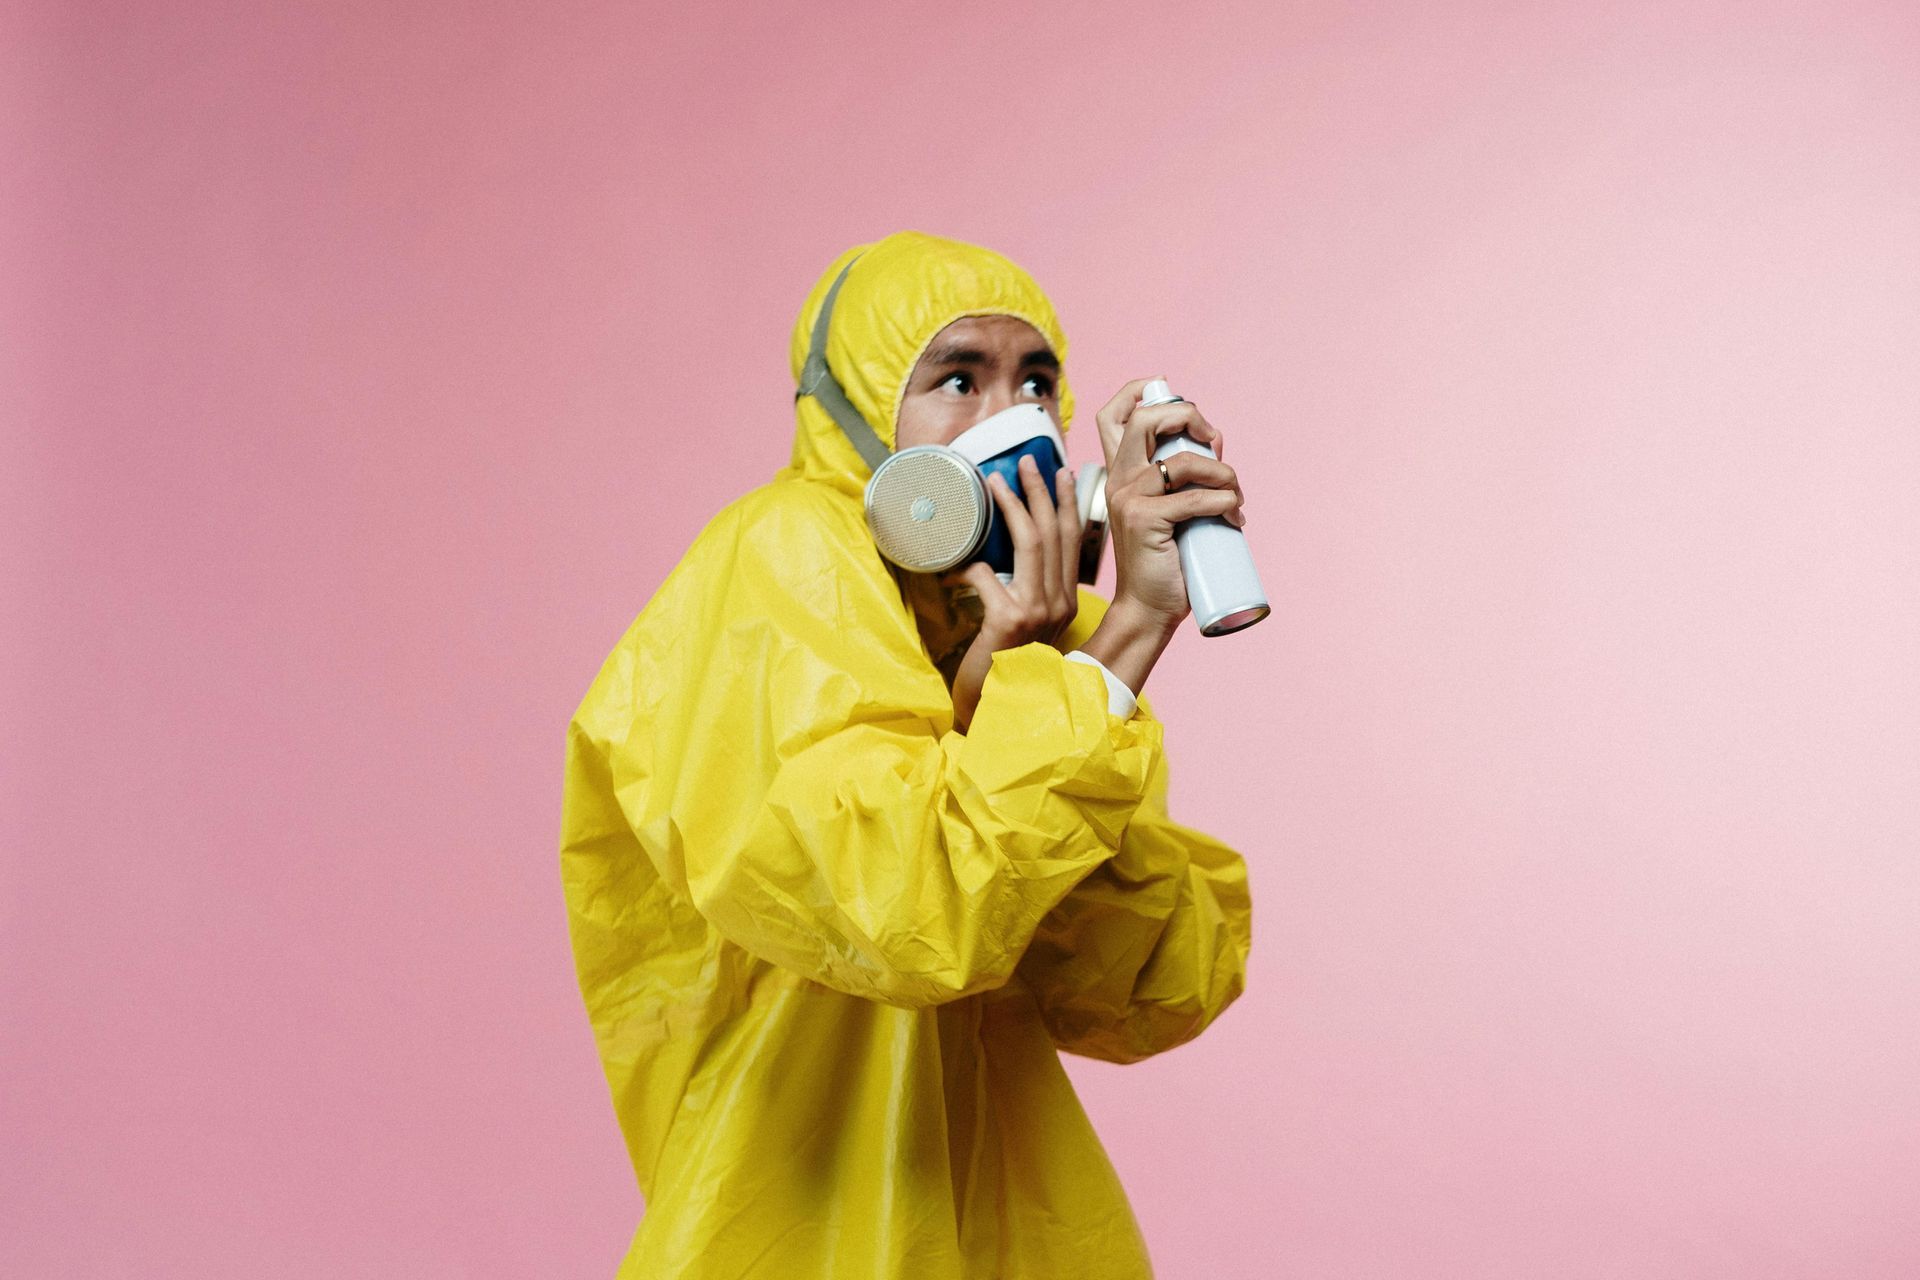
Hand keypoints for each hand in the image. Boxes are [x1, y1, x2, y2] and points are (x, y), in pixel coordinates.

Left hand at [944, 456, 1082, 730]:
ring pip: (1029, 543)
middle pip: (1052, 533)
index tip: (1060, 473)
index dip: (1066, 504)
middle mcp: (1059, 604)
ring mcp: (1038, 612)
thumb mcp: (1024, 623)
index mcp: (1065, 601)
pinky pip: (987, 574)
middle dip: (1039, 491)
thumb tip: (1007, 550)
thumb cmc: (1002, 663)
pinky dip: (968, 564)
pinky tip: (953, 564)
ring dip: (1011, 505)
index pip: (1072, 542)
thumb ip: (1026, 590)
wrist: (996, 708)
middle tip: (1025, 462)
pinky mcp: (1009, 621)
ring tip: (994, 480)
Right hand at [1091, 377, 1245, 629]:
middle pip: (1147, 419)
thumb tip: (1216, 448)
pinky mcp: (1145, 520)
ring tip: (1235, 495)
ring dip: (1223, 473)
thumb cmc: (1165, 561)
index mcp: (1120, 474)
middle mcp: (1118, 480)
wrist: (1148, 608)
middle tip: (1213, 441)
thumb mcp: (1168, 510)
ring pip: (1185, 461)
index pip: (1113, 415)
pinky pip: (1197, 499)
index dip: (1139, 391)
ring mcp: (1129, 498)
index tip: (1173, 396)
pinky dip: (1225, 503)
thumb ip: (1180, 480)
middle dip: (1189, 417)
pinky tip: (1234, 518)